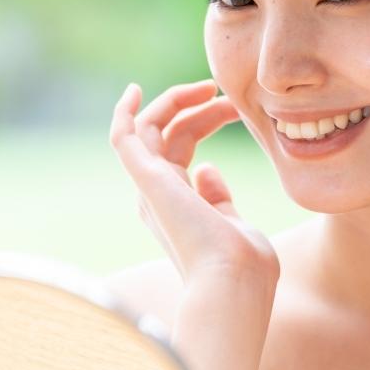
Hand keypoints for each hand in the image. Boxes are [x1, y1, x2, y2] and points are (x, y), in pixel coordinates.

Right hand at [109, 78, 280, 291]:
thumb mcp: (235, 223)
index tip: (234, 107)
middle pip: (170, 135)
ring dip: (178, 101)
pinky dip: (124, 113)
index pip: (182, 148)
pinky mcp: (147, 179)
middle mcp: (157, 196)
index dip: (205, 120)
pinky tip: (134, 90)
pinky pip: (124, 138)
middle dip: (200, 109)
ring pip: (150, 128)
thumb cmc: (245, 266)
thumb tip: (207, 170)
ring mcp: (150, 188)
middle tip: (232, 99)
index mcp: (177, 205)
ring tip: (210, 87)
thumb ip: (219, 199)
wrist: (234, 283)